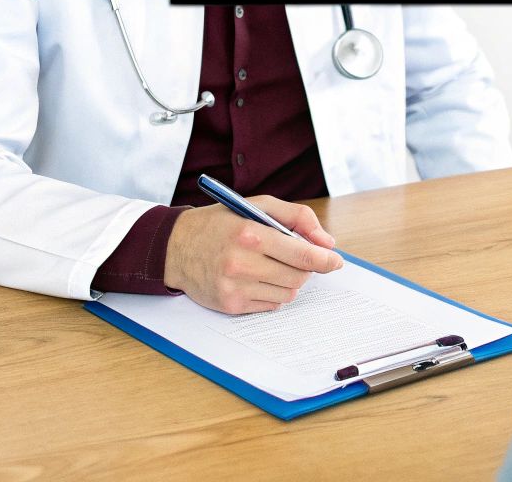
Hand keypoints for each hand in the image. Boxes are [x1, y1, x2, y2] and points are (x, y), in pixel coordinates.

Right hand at [164, 196, 342, 313]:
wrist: (175, 248)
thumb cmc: (220, 224)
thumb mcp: (257, 205)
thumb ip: (297, 217)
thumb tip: (327, 242)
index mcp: (250, 234)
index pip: (302, 254)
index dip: (325, 260)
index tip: (335, 261)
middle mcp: (242, 263)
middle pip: (299, 277)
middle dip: (305, 268)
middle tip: (295, 258)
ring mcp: (235, 287)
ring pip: (287, 294)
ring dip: (289, 281)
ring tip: (271, 266)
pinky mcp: (230, 306)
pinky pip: (270, 306)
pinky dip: (272, 293)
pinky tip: (256, 278)